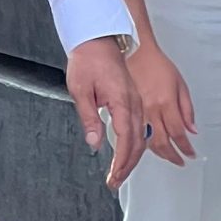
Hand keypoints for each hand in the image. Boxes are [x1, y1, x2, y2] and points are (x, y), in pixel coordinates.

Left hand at [66, 35, 147, 189]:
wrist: (97, 38)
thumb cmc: (87, 60)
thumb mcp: (80, 90)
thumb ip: (89, 117)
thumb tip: (94, 143)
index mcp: (122, 101)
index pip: (125, 139)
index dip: (121, 161)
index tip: (113, 176)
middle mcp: (133, 103)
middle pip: (137, 142)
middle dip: (127, 165)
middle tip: (114, 181)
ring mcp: (136, 101)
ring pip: (140, 136)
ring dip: (132, 157)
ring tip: (120, 173)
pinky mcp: (133, 99)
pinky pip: (139, 126)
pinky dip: (135, 144)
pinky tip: (127, 153)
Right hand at [130, 39, 195, 166]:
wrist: (132, 52)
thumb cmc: (156, 64)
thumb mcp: (180, 84)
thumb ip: (187, 109)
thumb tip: (190, 129)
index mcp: (164, 103)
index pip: (177, 134)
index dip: (184, 148)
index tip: (189, 155)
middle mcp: (149, 109)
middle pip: (161, 142)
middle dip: (171, 156)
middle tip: (179, 161)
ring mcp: (136, 110)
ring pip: (145, 141)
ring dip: (157, 153)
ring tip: (167, 156)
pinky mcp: (126, 109)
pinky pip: (135, 132)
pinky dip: (143, 143)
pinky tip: (147, 146)